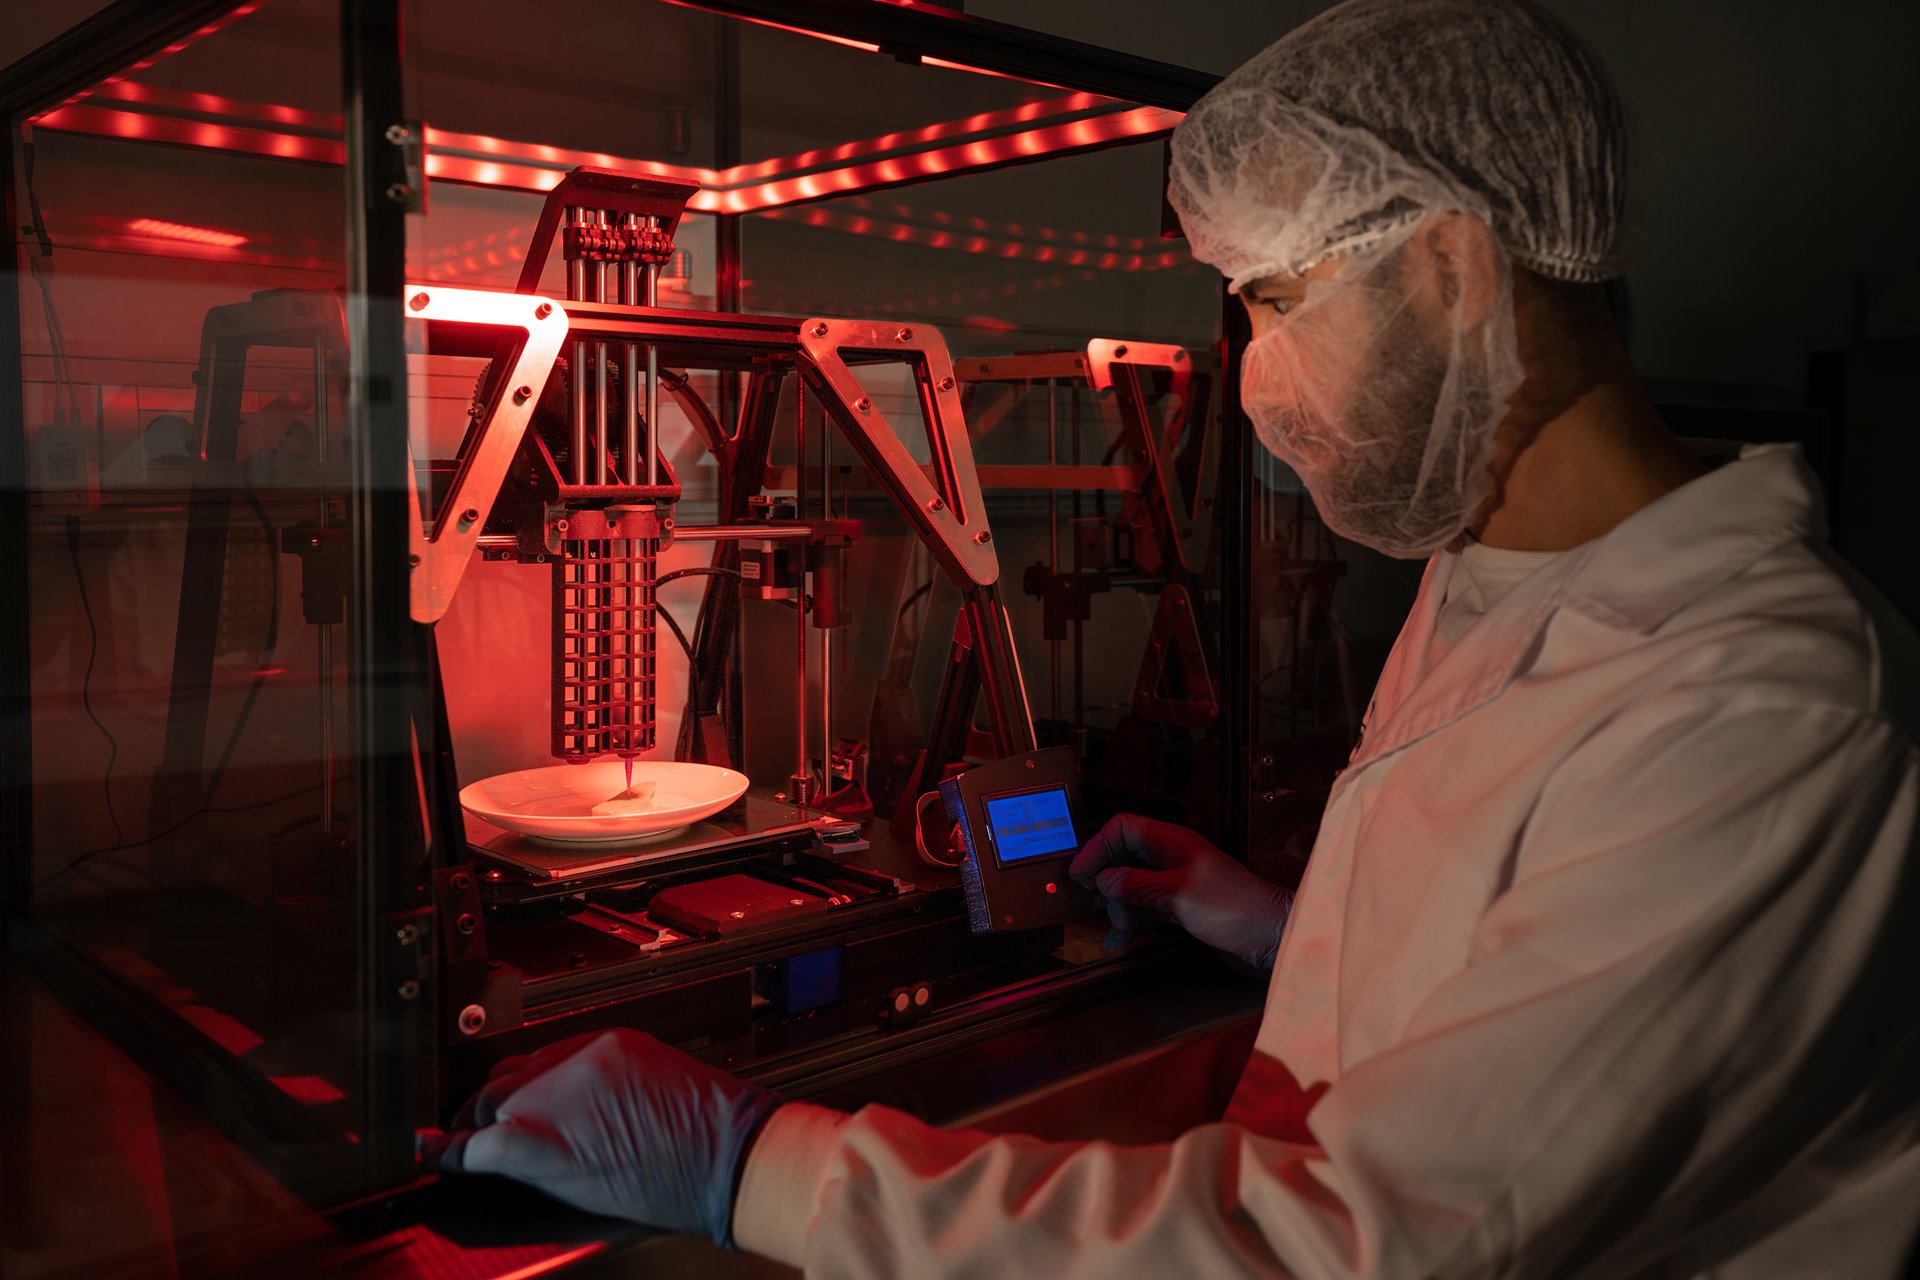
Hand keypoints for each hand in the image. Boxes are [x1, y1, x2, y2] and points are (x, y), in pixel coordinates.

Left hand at [429, 1028, 779, 1248]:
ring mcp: (554, 1098)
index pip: (542, 1057)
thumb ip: (613, 1089)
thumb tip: (579, 1117)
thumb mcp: (664, 1087)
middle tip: (480, 1129)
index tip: (512, 1102)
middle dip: (492, 1106)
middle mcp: (576, 1060)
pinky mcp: (539, 1141)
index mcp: (609, 1044)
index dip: (523, 1086)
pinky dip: (455, 1156)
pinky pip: (476, 1146)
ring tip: (469, 1149)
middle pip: (508, 1076)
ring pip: (489, 1106)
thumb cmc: (716, 1133)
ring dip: (479, 1130)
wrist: (734, 1154)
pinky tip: (445, 1164)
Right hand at [1069, 814, 1293, 972]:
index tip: (1080, 873)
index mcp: (1171, 842)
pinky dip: (1133, 921)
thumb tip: (1104, 880)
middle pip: (1123, 858)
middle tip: (1100, 907)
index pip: (1122, 828)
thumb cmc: (1233, 907)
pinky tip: (1122, 939)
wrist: (1270, 937)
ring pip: (1132, 886)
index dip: (1097, 847)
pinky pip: (1146, 907)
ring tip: (1117, 932)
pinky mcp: (1181, 906)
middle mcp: (1171, 858)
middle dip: (1108, 883)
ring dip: (1119, 908)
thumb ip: (1136, 884)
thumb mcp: (1177, 893)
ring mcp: (1176, 882)